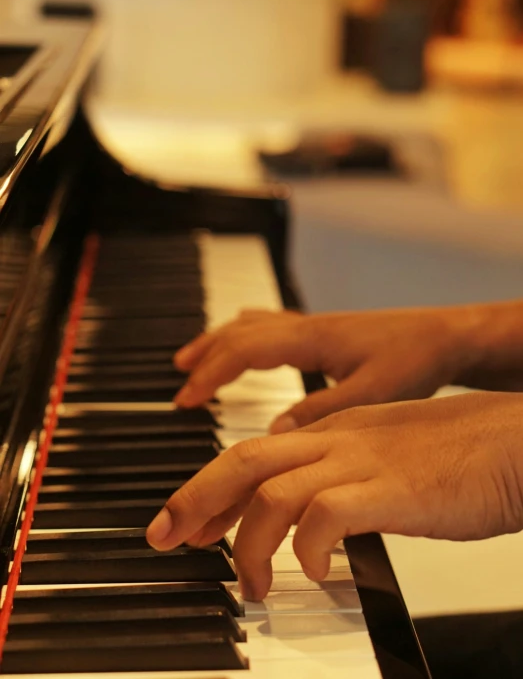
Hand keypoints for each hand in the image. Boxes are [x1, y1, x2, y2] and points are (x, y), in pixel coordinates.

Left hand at [147, 391, 522, 600]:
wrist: (512, 440)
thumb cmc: (460, 455)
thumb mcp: (387, 459)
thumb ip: (346, 476)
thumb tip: (313, 512)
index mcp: (335, 430)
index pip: (253, 452)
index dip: (212, 488)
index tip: (190, 521)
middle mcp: (337, 439)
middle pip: (242, 460)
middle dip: (195, 500)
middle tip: (166, 538)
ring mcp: (360, 461)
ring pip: (270, 490)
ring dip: (247, 542)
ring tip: (250, 582)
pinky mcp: (388, 490)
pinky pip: (323, 516)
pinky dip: (306, 549)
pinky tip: (316, 572)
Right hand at [174, 306, 482, 431]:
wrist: (446, 335)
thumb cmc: (415, 359)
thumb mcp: (370, 392)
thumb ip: (321, 410)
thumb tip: (275, 432)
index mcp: (311, 338)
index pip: (244, 350)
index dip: (210, 373)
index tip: (186, 399)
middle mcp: (306, 326)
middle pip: (239, 332)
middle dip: (204, 357)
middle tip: (179, 384)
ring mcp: (313, 325)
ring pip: (251, 325)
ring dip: (218, 341)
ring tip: (191, 359)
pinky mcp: (323, 331)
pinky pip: (268, 325)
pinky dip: (243, 335)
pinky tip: (241, 341)